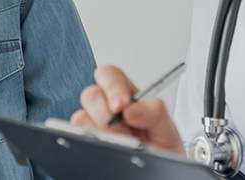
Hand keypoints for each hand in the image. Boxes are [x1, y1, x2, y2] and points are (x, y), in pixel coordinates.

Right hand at [70, 65, 184, 154]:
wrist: (161, 170)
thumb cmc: (162, 147)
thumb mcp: (166, 126)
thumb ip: (155, 112)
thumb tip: (133, 109)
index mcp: (127, 94)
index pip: (110, 75)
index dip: (112, 86)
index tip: (122, 104)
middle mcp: (108, 106)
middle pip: (91, 94)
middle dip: (104, 111)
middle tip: (121, 127)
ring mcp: (96, 124)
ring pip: (81, 116)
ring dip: (102, 131)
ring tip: (122, 141)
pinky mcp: (89, 140)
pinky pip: (78, 134)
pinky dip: (93, 140)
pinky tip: (110, 145)